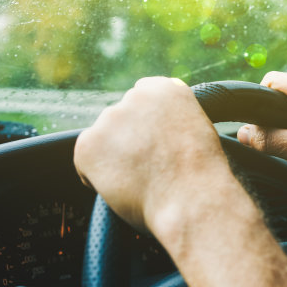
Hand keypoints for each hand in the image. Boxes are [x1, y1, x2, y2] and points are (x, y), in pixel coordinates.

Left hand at [74, 76, 231, 234]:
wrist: (191, 198)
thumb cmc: (200, 176)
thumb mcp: (197, 130)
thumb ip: (172, 119)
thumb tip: (152, 130)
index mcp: (165, 88)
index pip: (143, 99)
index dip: (149, 126)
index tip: (158, 145)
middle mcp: (135, 96)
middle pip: (122, 119)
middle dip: (129, 140)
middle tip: (150, 168)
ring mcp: (110, 118)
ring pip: (105, 140)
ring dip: (115, 158)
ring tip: (141, 180)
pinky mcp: (89, 143)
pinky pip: (86, 161)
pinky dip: (97, 177)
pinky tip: (123, 187)